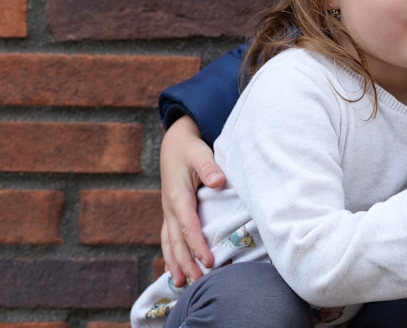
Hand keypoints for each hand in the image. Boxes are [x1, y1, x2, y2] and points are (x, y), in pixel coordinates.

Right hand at [159, 116, 224, 285]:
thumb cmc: (190, 148)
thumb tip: (218, 182)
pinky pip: (168, 238)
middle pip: (176, 241)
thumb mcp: (200, 152)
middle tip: (199, 281)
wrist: (174, 143)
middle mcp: (170, 208)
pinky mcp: (170, 212)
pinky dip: (171, 255)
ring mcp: (168, 212)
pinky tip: (175, 269)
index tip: (209, 261)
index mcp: (178, 196)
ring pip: (169, 242)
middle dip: (186, 262)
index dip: (198, 245)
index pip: (188, 226)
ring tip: (182, 283)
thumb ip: (210, 167)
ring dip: (176, 263)